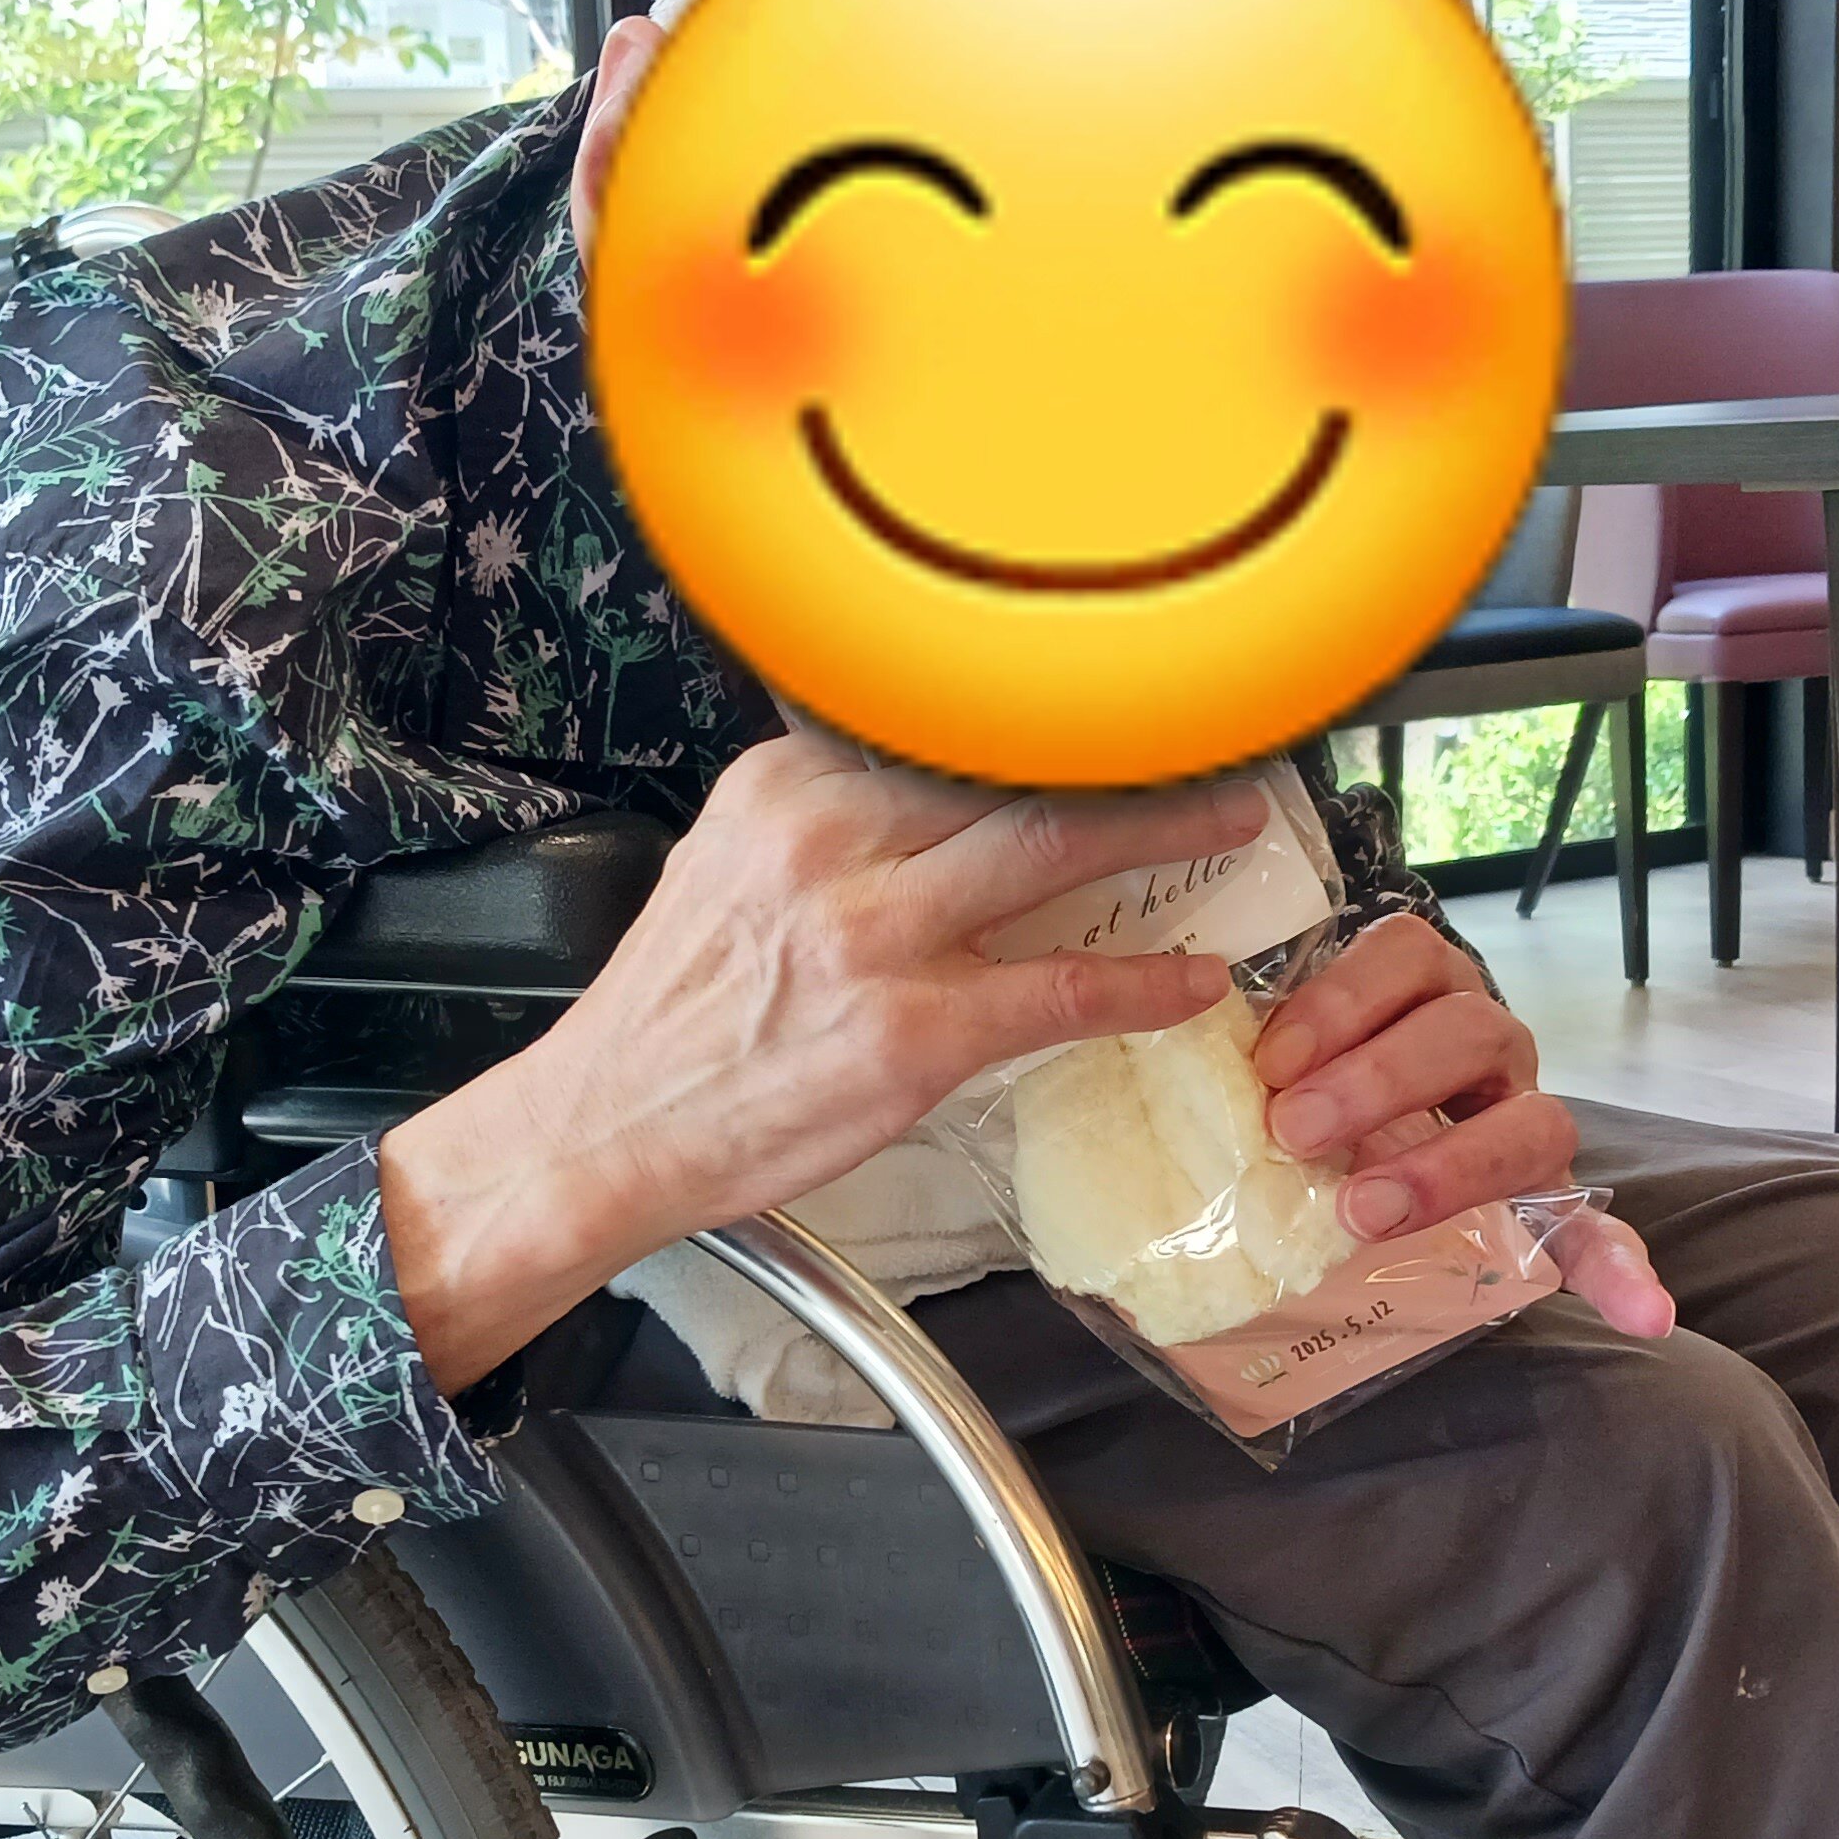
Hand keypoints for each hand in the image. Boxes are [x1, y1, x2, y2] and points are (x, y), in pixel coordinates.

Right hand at [381, 732, 1259, 1388]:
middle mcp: (830, 839)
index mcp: (785, 787)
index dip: (1048, 718)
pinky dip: (1143, 985)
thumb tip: (929, 797)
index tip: (1112, 709)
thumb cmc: (673, 1016)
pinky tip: (1191, 981)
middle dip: (1131, 750)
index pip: (946, 725)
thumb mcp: (727, 866)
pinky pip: (1062, 990)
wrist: (605, 1129)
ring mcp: (875, 936)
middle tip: (1211, 744)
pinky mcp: (912, 1032)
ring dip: (1167, 833)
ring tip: (1233, 828)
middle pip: (1017, 766)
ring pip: (1057, 849)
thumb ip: (822, 819)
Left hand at [1248, 912, 1674, 1338]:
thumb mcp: (1282, 1059)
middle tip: (1295, 1130)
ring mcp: (1524, 1116)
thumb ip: (1255, 1058)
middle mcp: (1486, 1043)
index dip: (1343, 1000)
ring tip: (1366, 1213)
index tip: (1271, 1061)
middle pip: (1467, 1032)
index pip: (1408, 955)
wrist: (1357, 1142)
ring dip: (1449, 1165)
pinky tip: (1642, 1313)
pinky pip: (1597, 1228)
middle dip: (1378, 1080)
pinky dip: (1618, 1267)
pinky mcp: (1549, 1197)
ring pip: (1530, 1116)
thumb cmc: (1307, 1090)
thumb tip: (1191, 1065)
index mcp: (1422, 990)